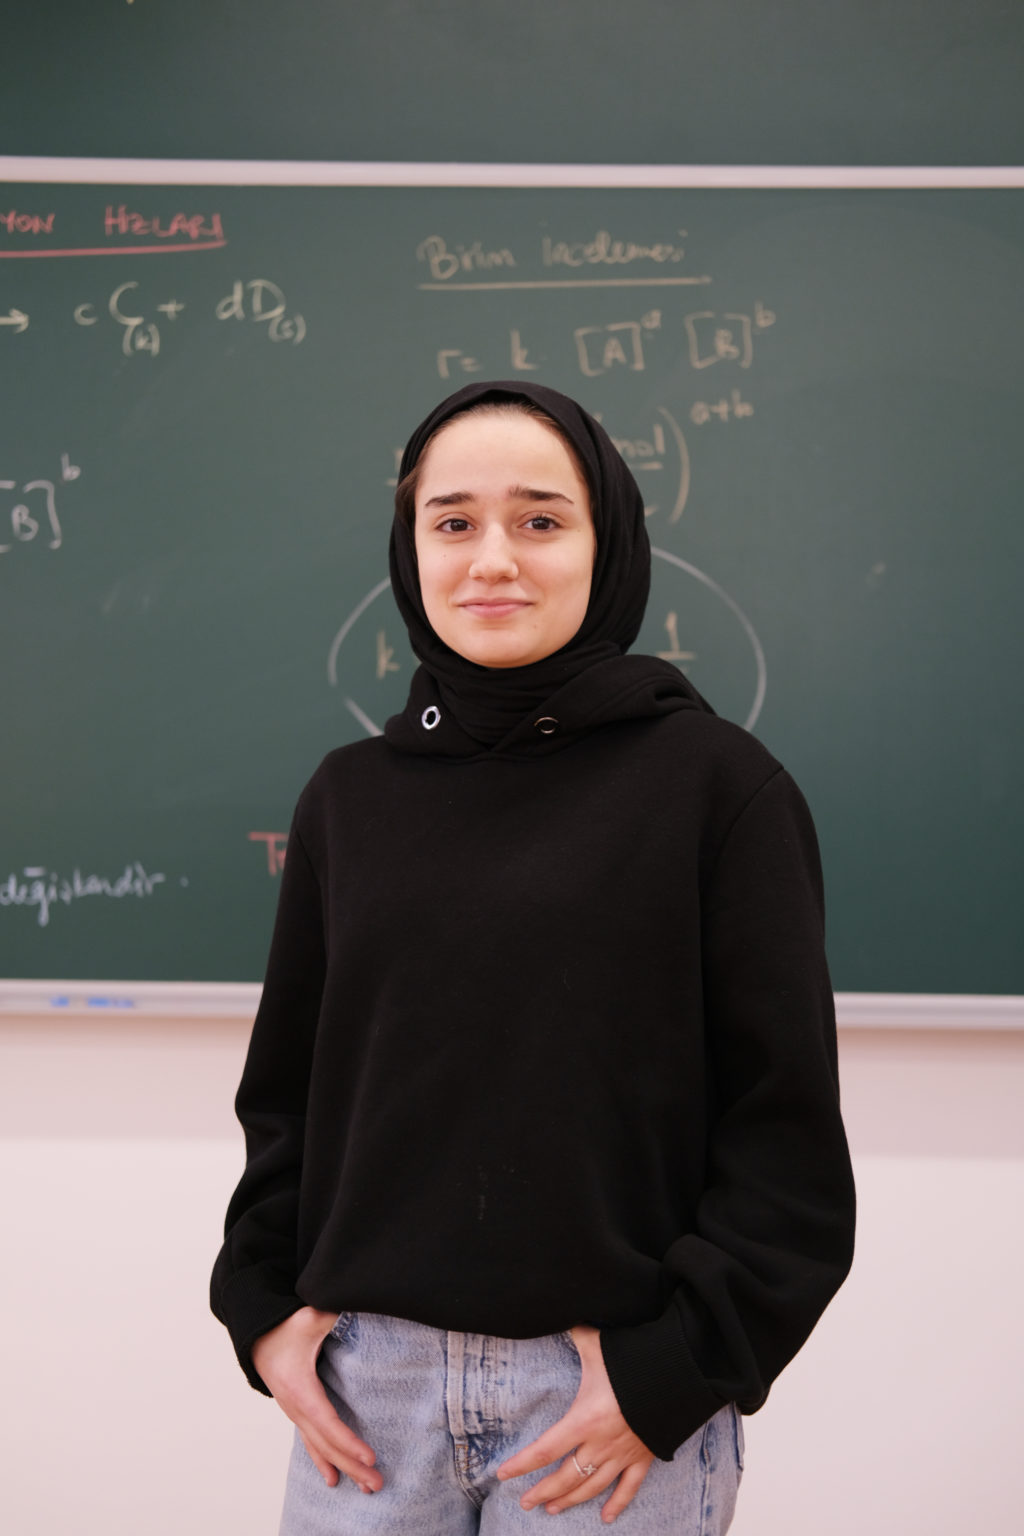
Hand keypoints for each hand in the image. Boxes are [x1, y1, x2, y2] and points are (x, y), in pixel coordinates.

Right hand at [251, 1307, 381, 1493]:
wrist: (256, 1334)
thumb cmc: (285, 1326)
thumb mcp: (309, 1317)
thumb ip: (332, 1312)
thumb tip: (359, 1300)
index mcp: (300, 1388)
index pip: (328, 1422)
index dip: (348, 1442)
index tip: (369, 1456)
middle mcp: (295, 1407)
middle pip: (326, 1443)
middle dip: (352, 1465)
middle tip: (377, 1483)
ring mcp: (295, 1412)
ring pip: (320, 1448)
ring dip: (343, 1468)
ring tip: (366, 1488)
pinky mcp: (297, 1411)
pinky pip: (311, 1443)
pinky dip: (323, 1461)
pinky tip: (333, 1479)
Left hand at [496, 1324, 654, 1522]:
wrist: (677, 1375)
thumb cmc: (632, 1359)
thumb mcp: (597, 1345)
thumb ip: (574, 1334)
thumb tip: (555, 1314)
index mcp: (585, 1419)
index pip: (545, 1449)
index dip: (522, 1464)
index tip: (503, 1475)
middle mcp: (601, 1443)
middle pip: (566, 1476)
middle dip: (543, 1491)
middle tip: (525, 1503)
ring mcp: (623, 1454)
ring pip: (592, 1487)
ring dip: (571, 1500)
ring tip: (552, 1509)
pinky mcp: (644, 1456)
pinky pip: (629, 1488)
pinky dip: (618, 1504)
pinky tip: (606, 1518)